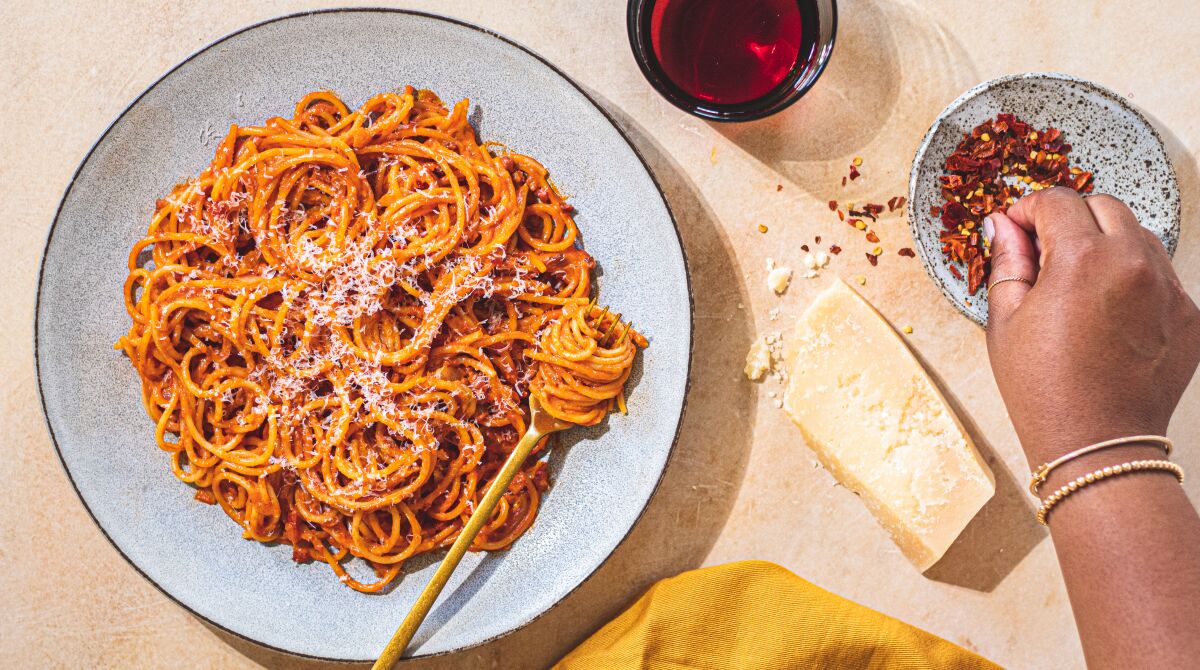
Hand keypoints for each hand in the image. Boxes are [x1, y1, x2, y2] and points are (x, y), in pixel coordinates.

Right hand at [984, 187, 1199, 465]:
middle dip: (1070, 218)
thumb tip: (1002, 226)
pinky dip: (1132, 278)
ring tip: (1077, 283)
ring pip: (1138, 235)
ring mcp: (1169, 290)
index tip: (1016, 227)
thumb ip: (1007, 262)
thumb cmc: (1044, 391)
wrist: (1098, 445)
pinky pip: (1160, 275)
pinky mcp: (1189, 315)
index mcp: (1083, 261)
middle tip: (1044, 250)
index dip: (1027, 210)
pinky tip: (1106, 311)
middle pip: (1103, 206)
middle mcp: (1134, 265)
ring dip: (1105, 243)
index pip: (1057, 202)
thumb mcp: (1006, 321)